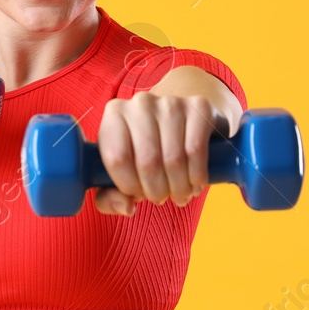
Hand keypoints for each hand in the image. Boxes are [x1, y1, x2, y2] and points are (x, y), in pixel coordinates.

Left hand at [92, 92, 233, 214]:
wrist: (183, 125)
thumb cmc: (144, 153)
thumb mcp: (120, 174)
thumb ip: (109, 197)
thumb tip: (127, 207)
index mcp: (114, 114)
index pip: (117, 158)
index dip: (129, 186)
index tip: (137, 194)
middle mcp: (140, 103)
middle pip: (148, 161)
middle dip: (156, 191)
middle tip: (161, 199)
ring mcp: (170, 102)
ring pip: (174, 159)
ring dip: (179, 187)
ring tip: (180, 195)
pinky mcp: (199, 105)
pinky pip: (196, 150)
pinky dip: (197, 175)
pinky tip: (195, 184)